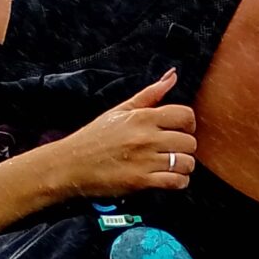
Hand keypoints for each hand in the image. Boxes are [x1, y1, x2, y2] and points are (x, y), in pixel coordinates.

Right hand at [47, 70, 196, 195]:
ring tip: (172, 166)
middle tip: (173, 151)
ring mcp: (145, 160)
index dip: (188, 124)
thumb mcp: (120, 111)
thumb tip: (172, 76)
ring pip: (186, 163)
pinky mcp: (141, 181)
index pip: (185, 115)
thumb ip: (150, 94)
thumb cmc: (94, 137)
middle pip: (189, 142)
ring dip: (184, 166)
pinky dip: (179, 182)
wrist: (69, 165)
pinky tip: (169, 179)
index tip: (180, 131)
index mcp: (142, 117)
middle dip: (185, 147)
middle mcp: (146, 137)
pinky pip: (177, 182)